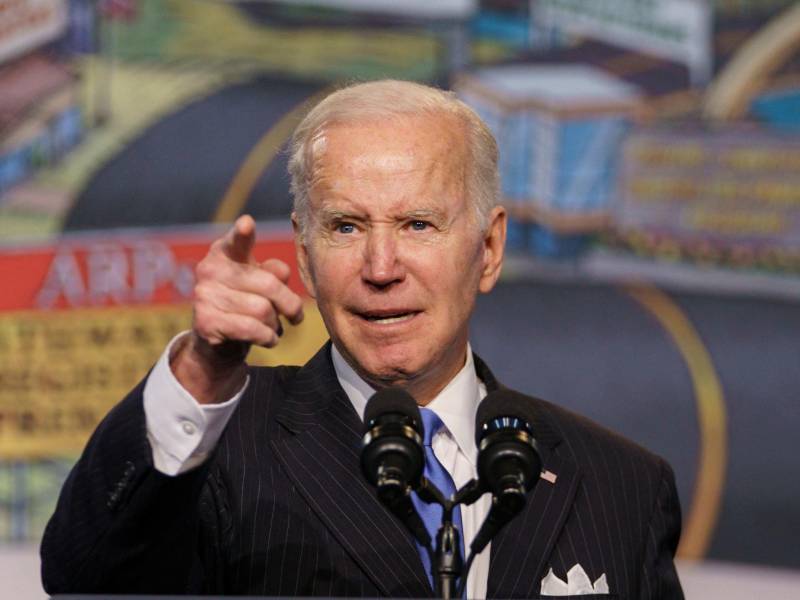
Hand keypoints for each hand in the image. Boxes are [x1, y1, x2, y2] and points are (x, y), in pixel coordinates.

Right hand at [172, 215, 304, 402]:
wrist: (216, 343)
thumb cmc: (246, 304)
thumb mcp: (261, 284)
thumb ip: (273, 272)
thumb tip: (279, 273)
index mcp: (225, 252)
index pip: (237, 241)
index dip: (242, 233)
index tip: (247, 223)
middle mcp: (210, 269)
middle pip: (269, 285)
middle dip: (290, 304)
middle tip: (296, 316)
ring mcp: (204, 295)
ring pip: (263, 310)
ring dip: (275, 324)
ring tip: (271, 327)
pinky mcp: (205, 322)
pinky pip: (252, 329)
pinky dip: (268, 337)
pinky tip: (268, 338)